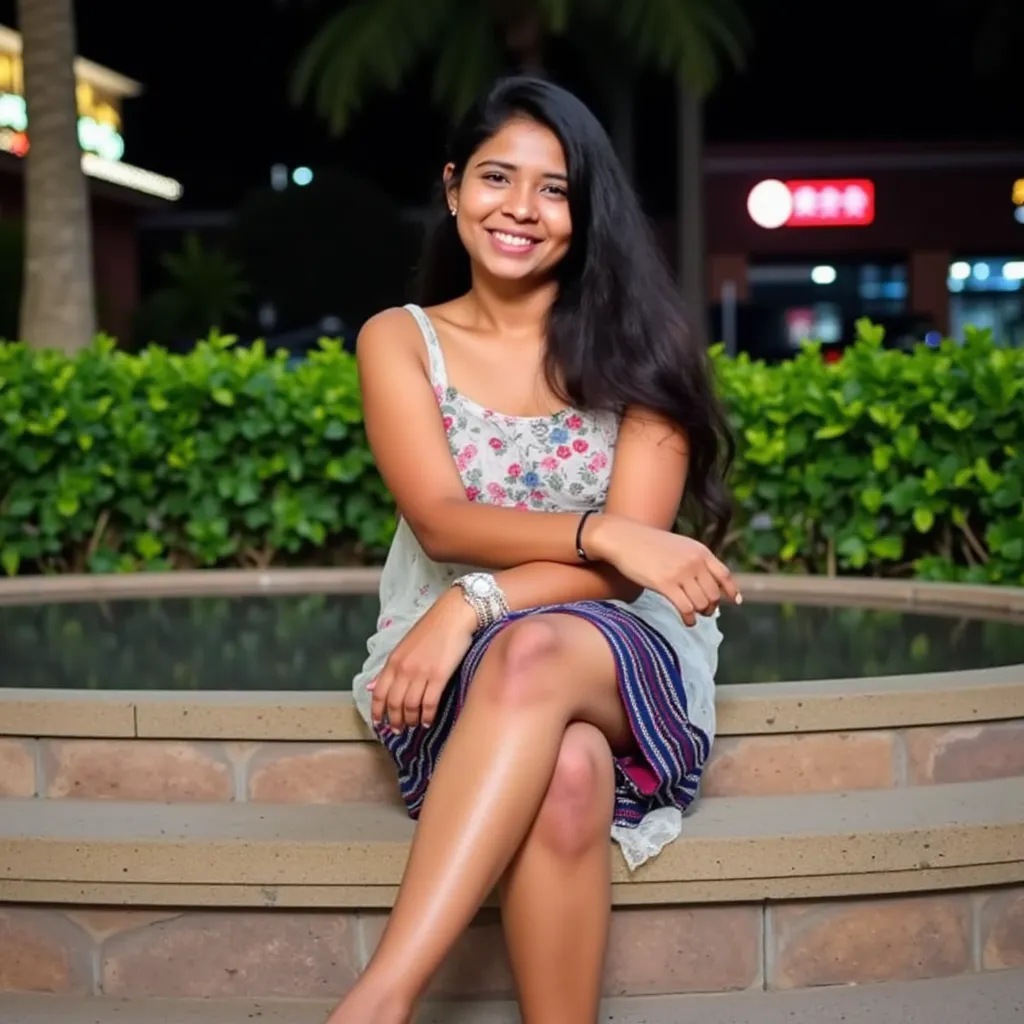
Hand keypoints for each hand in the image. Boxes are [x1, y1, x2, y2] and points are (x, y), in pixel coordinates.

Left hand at [369, 589, 476, 731]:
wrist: (454, 616)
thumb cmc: (431, 629)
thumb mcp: (403, 647)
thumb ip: (388, 669)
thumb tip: (371, 687)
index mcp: (393, 661)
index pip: (379, 693)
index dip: (377, 711)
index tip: (379, 724)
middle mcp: (404, 669)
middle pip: (394, 703)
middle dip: (395, 720)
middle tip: (398, 730)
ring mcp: (421, 673)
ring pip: (410, 706)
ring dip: (411, 720)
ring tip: (414, 725)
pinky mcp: (439, 676)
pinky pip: (429, 703)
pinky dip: (428, 716)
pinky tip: (428, 721)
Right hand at [587, 515, 741, 626]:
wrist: (625, 539)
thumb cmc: (649, 544)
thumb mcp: (679, 546)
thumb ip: (695, 560)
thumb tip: (706, 581)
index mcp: (700, 551)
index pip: (724, 575)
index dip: (730, 590)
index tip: (734, 601)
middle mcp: (694, 562)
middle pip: (713, 593)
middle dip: (711, 605)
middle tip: (704, 611)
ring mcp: (680, 573)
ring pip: (701, 603)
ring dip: (700, 613)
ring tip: (694, 615)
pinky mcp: (665, 584)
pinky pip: (685, 608)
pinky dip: (689, 618)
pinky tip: (687, 621)